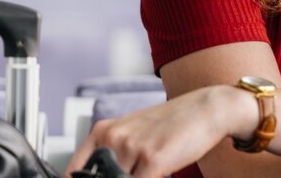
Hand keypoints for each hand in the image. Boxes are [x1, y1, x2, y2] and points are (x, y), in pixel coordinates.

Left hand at [66, 85, 255, 177]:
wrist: (206, 108)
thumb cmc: (173, 122)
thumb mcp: (135, 133)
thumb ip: (113, 155)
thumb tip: (100, 176)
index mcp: (104, 131)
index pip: (75, 172)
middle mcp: (113, 138)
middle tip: (139, 171)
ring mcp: (132, 148)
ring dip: (140, 176)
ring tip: (153, 168)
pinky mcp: (153, 159)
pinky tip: (162, 171)